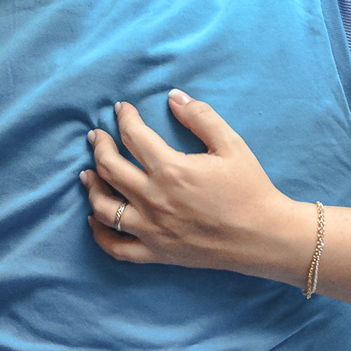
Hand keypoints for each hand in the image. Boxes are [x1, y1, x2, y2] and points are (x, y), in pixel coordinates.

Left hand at [82, 90, 301, 277]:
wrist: (264, 236)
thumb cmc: (250, 188)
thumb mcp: (230, 144)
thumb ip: (200, 116)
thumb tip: (174, 96)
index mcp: (171, 170)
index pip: (133, 136)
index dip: (124, 118)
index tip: (121, 109)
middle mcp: (154, 200)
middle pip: (110, 168)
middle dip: (99, 146)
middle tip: (96, 135)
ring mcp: (152, 230)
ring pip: (104, 207)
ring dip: (91, 186)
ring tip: (87, 173)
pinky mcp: (157, 253)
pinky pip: (117, 247)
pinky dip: (99, 233)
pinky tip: (95, 218)